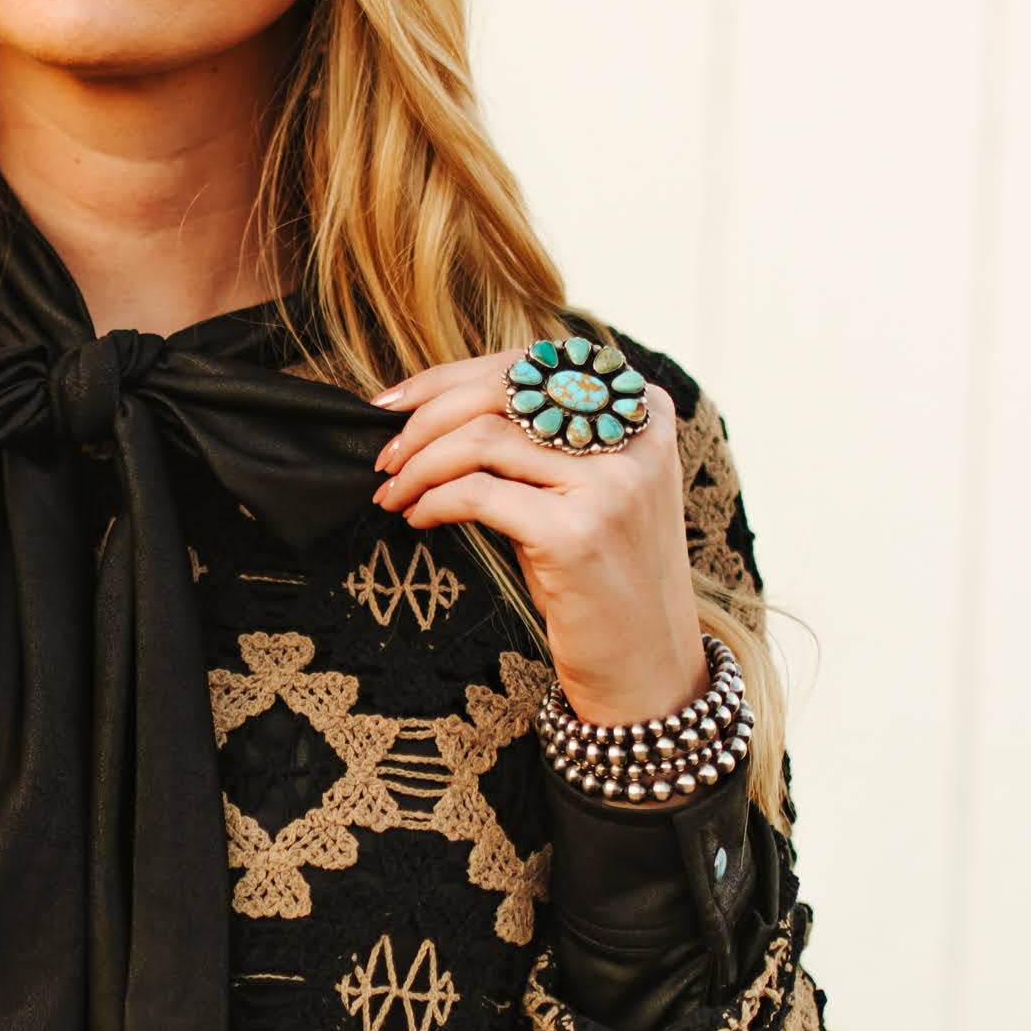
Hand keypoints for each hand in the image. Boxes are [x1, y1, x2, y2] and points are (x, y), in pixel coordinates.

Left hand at [370, 350, 707, 724]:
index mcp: (642, 409)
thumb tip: (436, 410)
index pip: (529, 364)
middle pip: (501, 390)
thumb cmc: (603, 577)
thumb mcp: (586, 491)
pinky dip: (432, 500)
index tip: (395, 402)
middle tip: (384, 453)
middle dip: (424, 415)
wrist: (645, 667)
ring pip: (480, 439)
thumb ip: (538, 442)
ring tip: (392, 491)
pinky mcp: (576, 534)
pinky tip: (418, 517)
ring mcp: (610, 484)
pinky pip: (476, 494)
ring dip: (418, 464)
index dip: (450, 378)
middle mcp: (633, 437)